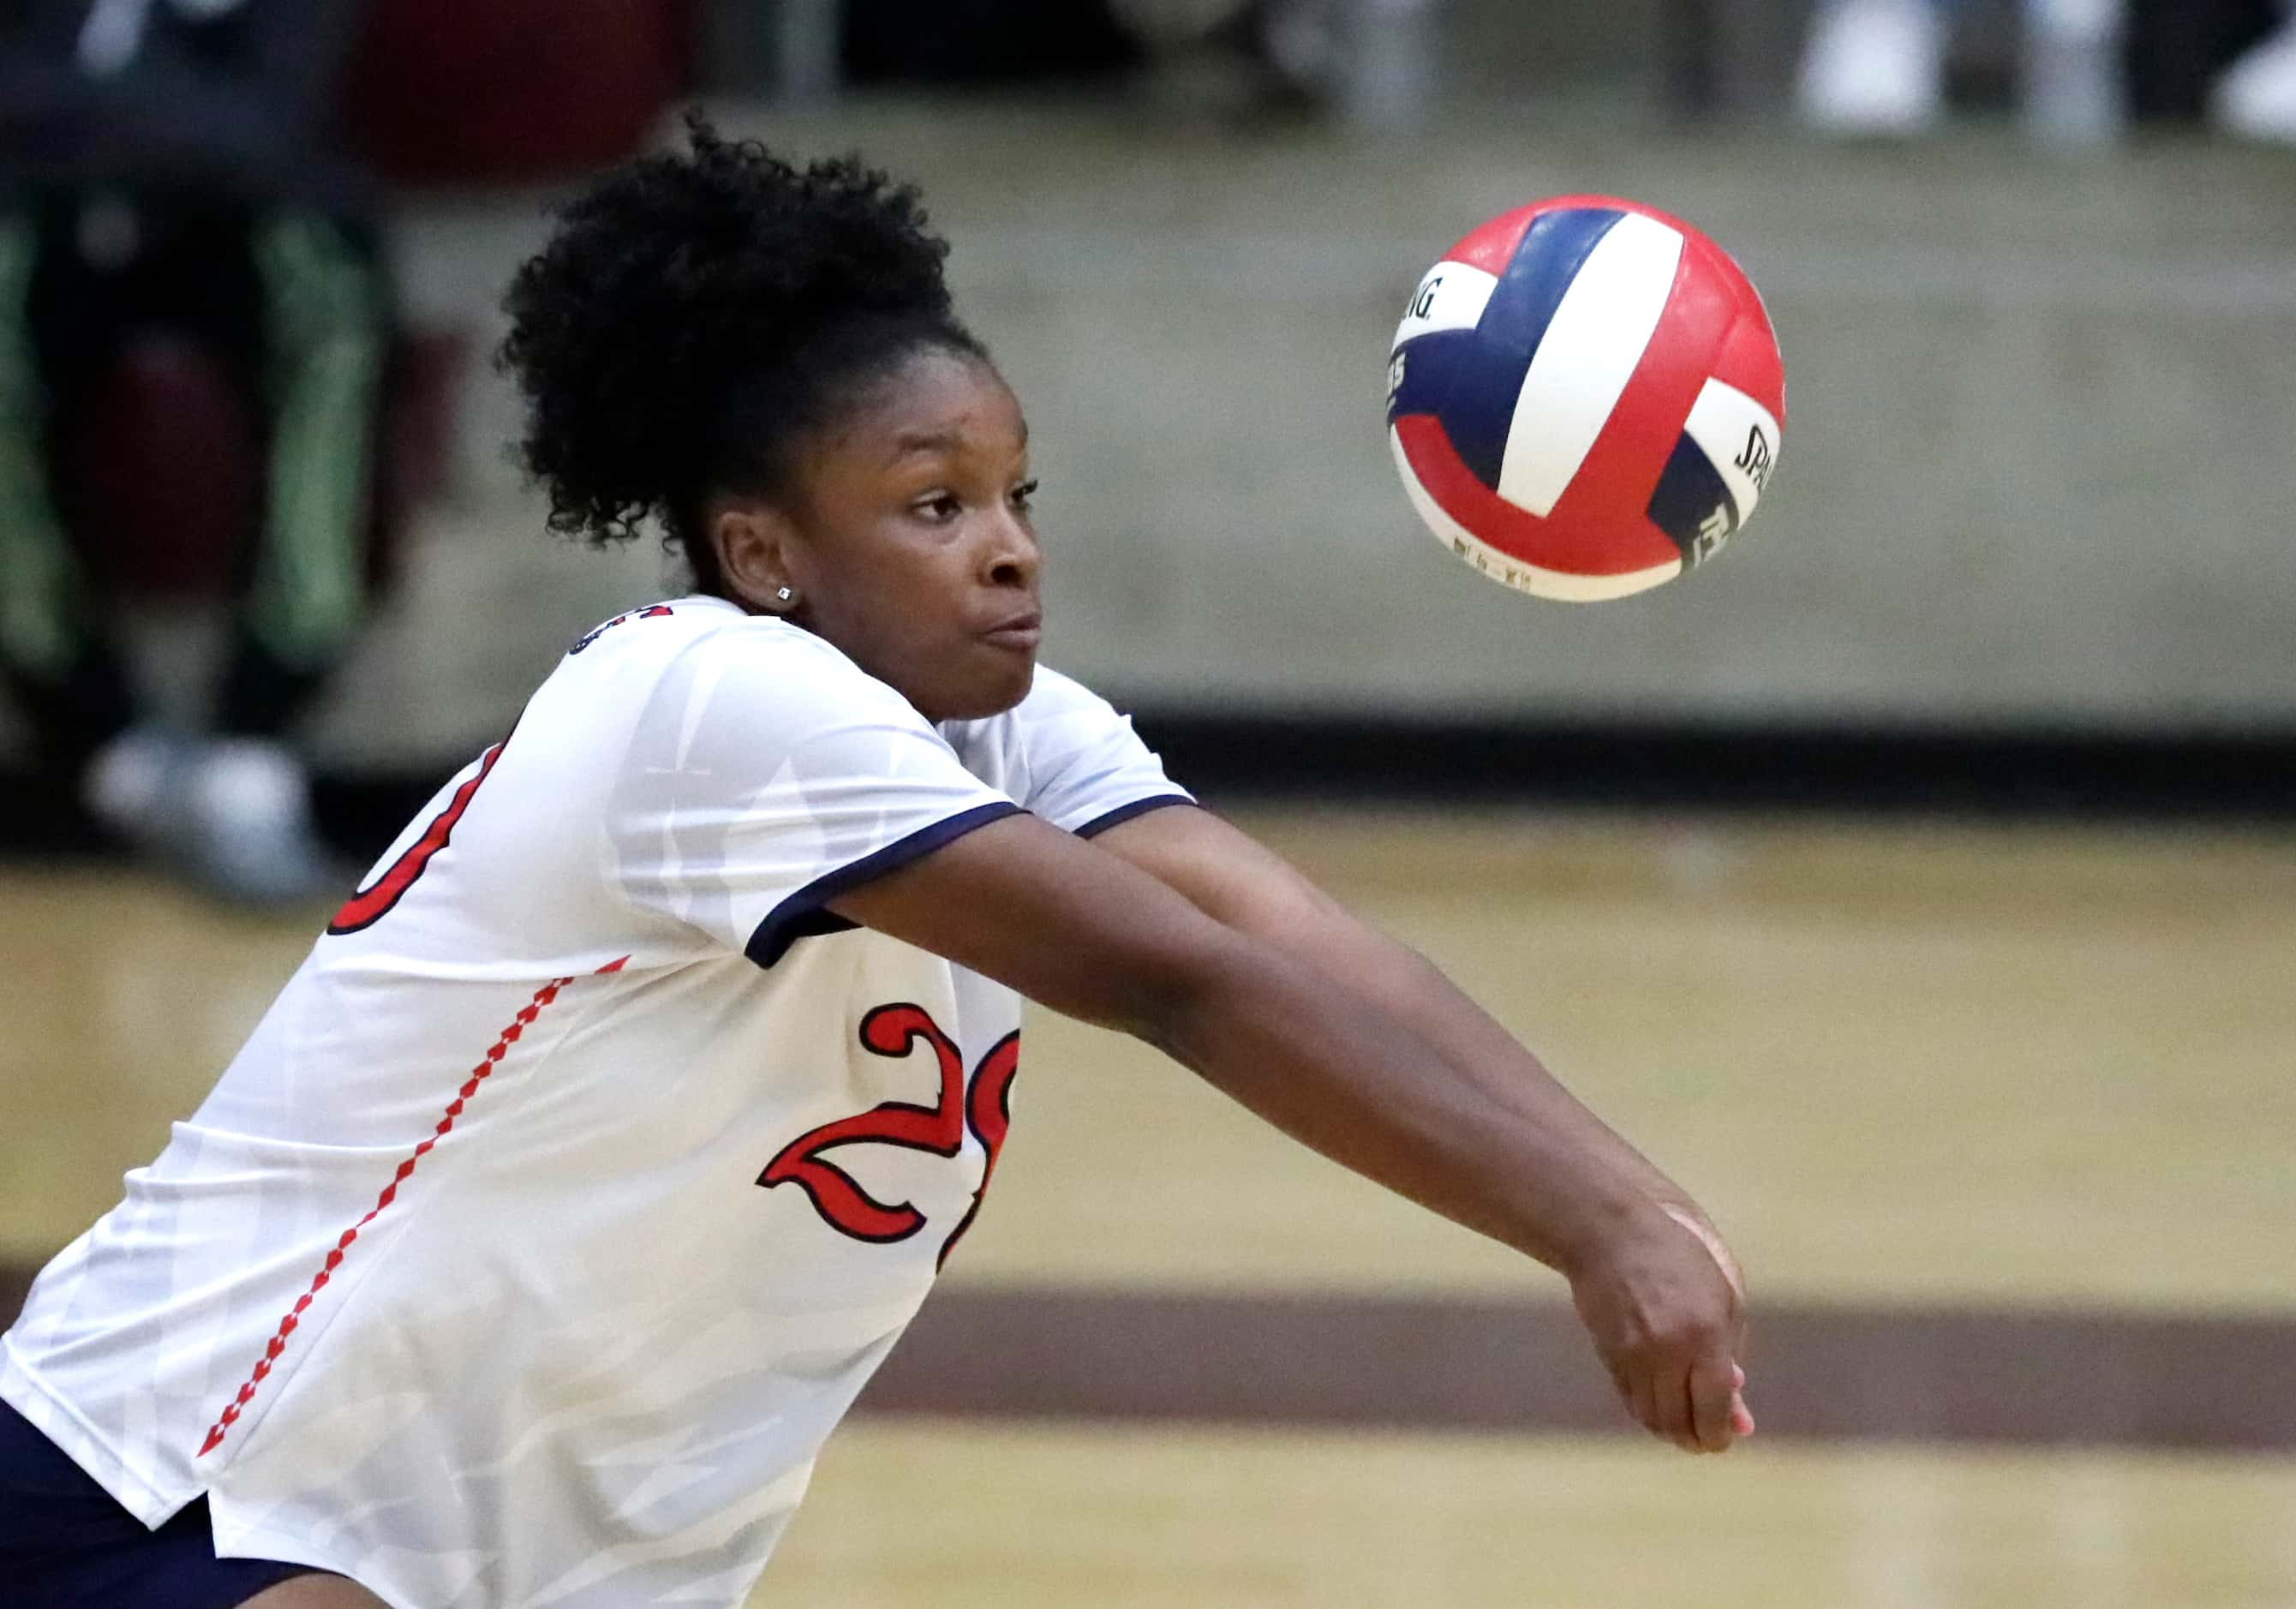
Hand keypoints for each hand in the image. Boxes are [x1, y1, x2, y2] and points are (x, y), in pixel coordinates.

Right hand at [1568, 1200, 1752, 1453]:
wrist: (1612, 1233)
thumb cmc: (1681, 1258)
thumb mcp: (1723, 1298)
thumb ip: (1731, 1356)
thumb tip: (1738, 1415)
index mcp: (1705, 1334)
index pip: (1714, 1409)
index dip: (1721, 1434)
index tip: (1726, 1437)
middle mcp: (1667, 1351)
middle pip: (1679, 1422)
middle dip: (1696, 1439)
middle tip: (1706, 1437)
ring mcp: (1632, 1355)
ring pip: (1651, 1418)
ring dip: (1671, 1429)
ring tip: (1684, 1421)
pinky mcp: (1608, 1355)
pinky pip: (1630, 1400)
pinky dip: (1648, 1410)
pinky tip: (1660, 1401)